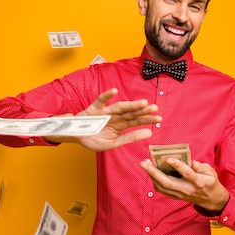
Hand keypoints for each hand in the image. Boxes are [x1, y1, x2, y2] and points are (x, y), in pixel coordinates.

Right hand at [45, 88, 161, 151]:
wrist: (75, 138)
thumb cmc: (93, 139)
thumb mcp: (114, 143)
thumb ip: (130, 138)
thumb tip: (149, 133)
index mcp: (120, 125)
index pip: (136, 121)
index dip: (147, 119)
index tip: (159, 118)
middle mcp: (115, 117)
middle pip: (131, 113)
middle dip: (143, 111)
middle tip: (155, 108)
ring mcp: (105, 112)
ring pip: (120, 107)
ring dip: (131, 105)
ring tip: (143, 103)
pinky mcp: (94, 109)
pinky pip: (100, 101)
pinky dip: (106, 96)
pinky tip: (114, 91)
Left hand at [140, 158, 228, 211]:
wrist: (210, 199)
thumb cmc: (210, 182)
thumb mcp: (211, 172)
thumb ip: (201, 167)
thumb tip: (192, 162)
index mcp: (198, 182)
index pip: (187, 174)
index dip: (178, 166)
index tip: (169, 159)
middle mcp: (187, 189)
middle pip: (168, 182)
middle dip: (154, 172)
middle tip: (144, 162)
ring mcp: (180, 195)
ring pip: (162, 187)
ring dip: (151, 176)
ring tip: (145, 164)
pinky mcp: (175, 197)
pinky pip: (162, 190)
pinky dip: (154, 181)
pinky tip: (150, 172)